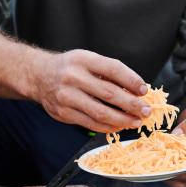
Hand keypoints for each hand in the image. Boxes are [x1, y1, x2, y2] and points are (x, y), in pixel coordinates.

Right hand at [33, 49, 151, 131]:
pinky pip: (90, 123)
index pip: (113, 69)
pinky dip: (107, 127)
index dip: (131, 80)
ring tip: (136, 122)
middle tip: (146, 111)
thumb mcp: (87, 60)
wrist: (38, 76)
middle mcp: (73, 77)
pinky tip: (118, 126)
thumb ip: (108, 73)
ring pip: (100, 112)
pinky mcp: (63, 113)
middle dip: (131, 104)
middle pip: (109, 93)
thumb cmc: (70, 68)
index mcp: (83, 60)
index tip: (144, 90)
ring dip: (122, 119)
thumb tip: (136, 91)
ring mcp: (66, 96)